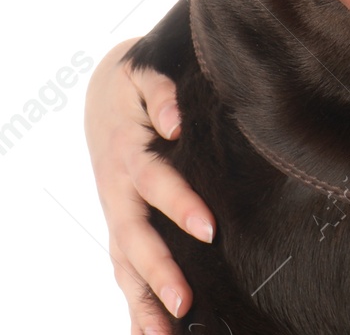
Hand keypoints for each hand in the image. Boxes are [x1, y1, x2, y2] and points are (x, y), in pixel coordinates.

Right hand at [85, 38, 215, 333]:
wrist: (105, 92)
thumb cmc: (137, 86)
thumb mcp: (145, 76)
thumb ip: (161, 93)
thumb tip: (175, 122)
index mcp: (130, 153)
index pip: (156, 183)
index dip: (180, 204)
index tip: (209, 229)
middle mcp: (119, 192)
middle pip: (137, 237)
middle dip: (160, 271)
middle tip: (186, 301)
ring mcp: (116, 213)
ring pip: (124, 263)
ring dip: (144, 299)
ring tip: (166, 333)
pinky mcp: (119, 226)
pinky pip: (122, 270)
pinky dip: (134, 304)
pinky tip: (149, 334)